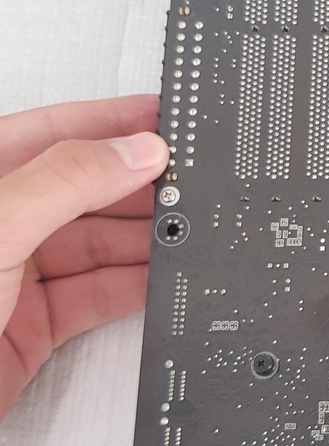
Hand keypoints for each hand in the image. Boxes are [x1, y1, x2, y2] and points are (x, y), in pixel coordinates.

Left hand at [0, 96, 168, 419]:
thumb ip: (65, 183)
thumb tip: (134, 151)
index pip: (52, 133)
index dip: (111, 121)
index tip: (166, 117)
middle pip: (83, 191)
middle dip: (138, 186)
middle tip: (192, 182)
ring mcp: (13, 279)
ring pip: (97, 246)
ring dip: (144, 239)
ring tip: (190, 228)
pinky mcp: (31, 328)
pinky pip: (97, 296)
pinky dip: (135, 288)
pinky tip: (166, 277)